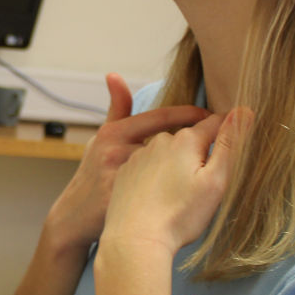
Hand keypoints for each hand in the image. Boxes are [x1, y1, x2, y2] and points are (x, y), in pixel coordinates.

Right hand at [44, 74, 210, 253]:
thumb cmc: (94, 175)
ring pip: (170, 170)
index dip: (191, 115)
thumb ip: (116, 109)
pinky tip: (191, 197)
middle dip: (196, 144)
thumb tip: (114, 75)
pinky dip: (181, 193)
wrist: (74, 219)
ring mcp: (121, 176)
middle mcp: (116, 151)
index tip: (212, 116)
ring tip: (209, 172)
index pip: (161, 117)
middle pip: (170, 143)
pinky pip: (164, 195)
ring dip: (191, 170)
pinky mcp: (126, 203)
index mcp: (114, 133)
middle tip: (220, 141)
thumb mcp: (101, 138)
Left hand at [103, 106, 254, 253]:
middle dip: (200, 153)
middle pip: (189, 139)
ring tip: (181, 194)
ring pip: (167, 153)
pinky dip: (156, 177)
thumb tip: (244, 110)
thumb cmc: (180, 215)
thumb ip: (230, 144)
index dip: (227, 133)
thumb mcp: (215, 181)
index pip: (214, 123)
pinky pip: (147, 167)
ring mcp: (138, 156)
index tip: (234, 146)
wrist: (134, 240)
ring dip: (177, 165)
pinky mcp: (124, 173)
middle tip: (206, 183)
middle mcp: (159, 141)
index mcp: (185, 140)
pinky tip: (160, 198)